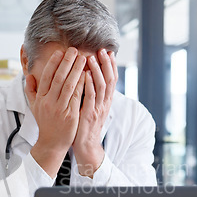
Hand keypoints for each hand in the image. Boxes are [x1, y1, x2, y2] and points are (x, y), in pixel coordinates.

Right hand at [25, 47, 85, 177]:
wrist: (52, 143)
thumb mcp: (34, 106)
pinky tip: (87, 75)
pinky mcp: (70, 115)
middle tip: (74, 50)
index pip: (46, 77)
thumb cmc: (45, 122)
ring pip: (69, 85)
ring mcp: (59, 109)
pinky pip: (77, 96)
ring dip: (76, 70)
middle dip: (67, 62)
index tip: (60, 52)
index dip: (53, 63)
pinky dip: (82, 84)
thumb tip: (28, 76)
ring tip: (83, 58)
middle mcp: (49, 102)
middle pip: (58, 78)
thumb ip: (31, 90)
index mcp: (40, 98)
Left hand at [73, 49, 117, 176]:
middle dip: (107, 64)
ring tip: (93, 57)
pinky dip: (90, 85)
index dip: (111, 66)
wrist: (86, 146)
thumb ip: (92, 95)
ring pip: (102, 86)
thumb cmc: (85, 126)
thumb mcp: (91, 108)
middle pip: (110, 80)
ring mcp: (98, 109)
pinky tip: (86, 75)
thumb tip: (90, 79)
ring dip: (98, 71)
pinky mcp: (90, 114)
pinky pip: (91, 97)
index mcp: (105, 101)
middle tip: (103, 50)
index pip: (111, 80)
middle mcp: (104, 103)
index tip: (108, 52)